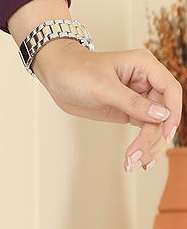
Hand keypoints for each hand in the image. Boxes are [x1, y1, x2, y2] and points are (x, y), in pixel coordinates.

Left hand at [31, 38, 182, 172]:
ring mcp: (140, 97)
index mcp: (143, 65)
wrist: (57, 75)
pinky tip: (136, 160)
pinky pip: (146, 131)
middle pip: (165, 114)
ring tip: (132, 163)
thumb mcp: (102, 86)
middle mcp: (146, 80)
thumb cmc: (76, 70)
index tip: (164, 133)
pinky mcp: (132, 111)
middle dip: (155, 138)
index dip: (173, 113)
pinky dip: (143, 146)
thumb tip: (162, 115)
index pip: (170, 89)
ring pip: (157, 126)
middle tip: (138, 157)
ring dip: (149, 147)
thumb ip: (132, 101)